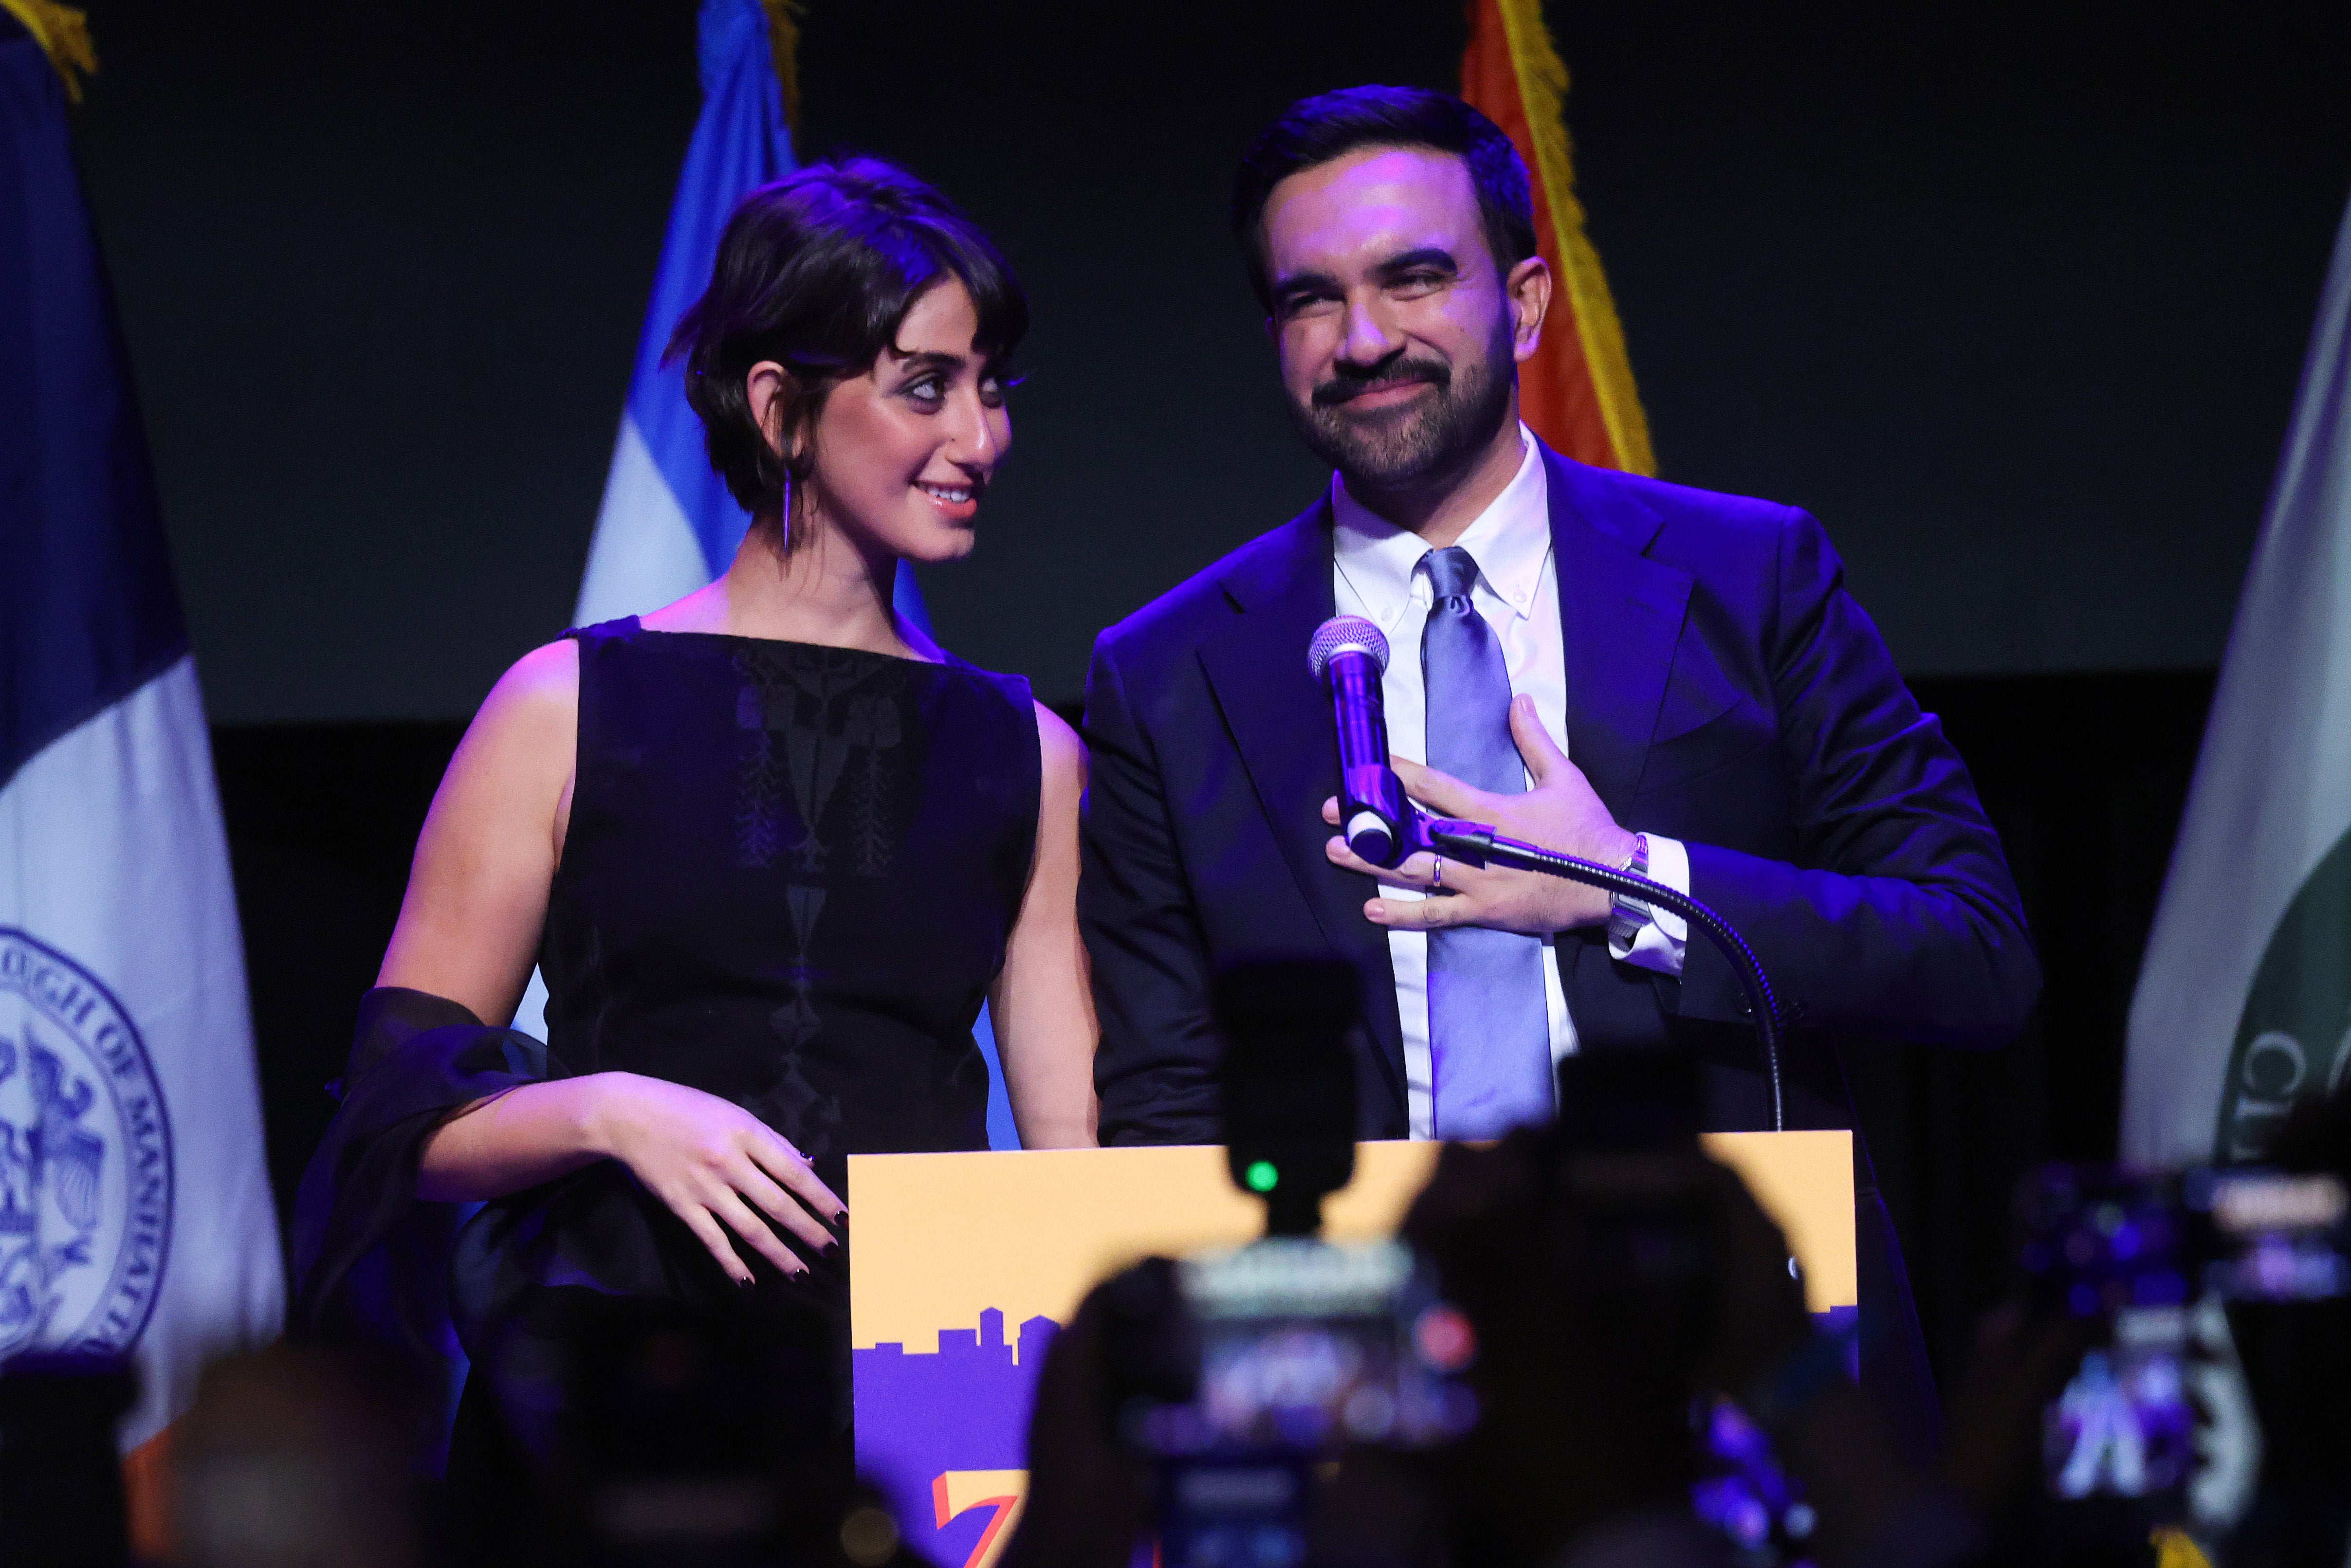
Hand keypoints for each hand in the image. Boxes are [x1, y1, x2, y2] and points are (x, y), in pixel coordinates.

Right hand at [585, 1071, 845, 1284]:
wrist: (628, 1116)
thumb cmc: (688, 1110)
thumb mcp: (734, 1114)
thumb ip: (772, 1141)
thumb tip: (808, 1166)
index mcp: (747, 1133)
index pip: (794, 1172)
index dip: (821, 1198)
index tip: (843, 1217)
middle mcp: (729, 1162)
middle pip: (777, 1204)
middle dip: (808, 1231)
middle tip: (832, 1252)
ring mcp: (704, 1187)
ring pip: (750, 1228)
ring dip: (778, 1254)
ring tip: (802, 1273)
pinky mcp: (681, 1206)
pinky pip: (713, 1240)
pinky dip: (732, 1263)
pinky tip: (749, 1281)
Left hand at [1322, 693, 1638, 934]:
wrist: (1615, 882)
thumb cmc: (1588, 830)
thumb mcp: (1563, 777)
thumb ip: (1534, 739)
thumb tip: (1520, 700)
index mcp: (1491, 809)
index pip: (1433, 786)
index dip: (1397, 774)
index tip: (1366, 767)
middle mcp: (1476, 844)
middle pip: (1411, 830)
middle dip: (1370, 821)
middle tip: (1334, 813)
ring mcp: (1478, 881)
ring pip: (1414, 871)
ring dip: (1372, 862)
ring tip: (1337, 852)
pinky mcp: (1485, 912)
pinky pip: (1436, 915)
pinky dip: (1402, 915)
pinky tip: (1371, 908)